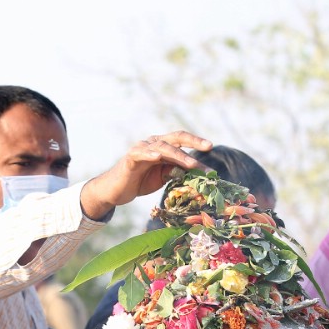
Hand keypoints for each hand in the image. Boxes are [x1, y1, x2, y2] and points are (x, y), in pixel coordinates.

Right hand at [80, 132, 212, 218]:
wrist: (118, 190)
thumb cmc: (142, 181)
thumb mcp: (165, 176)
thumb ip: (178, 171)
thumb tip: (199, 172)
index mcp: (164, 146)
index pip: (182, 140)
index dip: (196, 141)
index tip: (211, 147)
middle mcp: (154, 143)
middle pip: (175, 138)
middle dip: (193, 142)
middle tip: (208, 147)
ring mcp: (142, 149)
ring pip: (162, 147)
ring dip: (178, 155)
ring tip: (191, 163)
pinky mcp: (131, 158)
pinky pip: (141, 153)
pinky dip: (150, 154)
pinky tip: (158, 157)